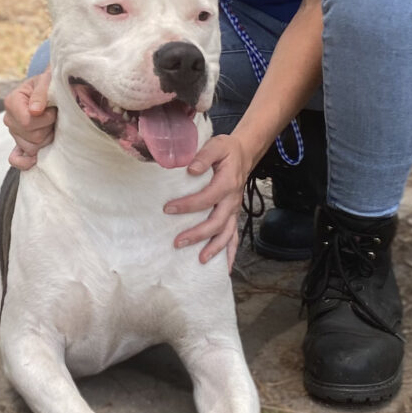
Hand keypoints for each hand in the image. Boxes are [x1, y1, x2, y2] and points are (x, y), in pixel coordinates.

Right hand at [3, 69, 55, 169]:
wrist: (52, 90)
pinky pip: (16, 159)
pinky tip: (36, 159)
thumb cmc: (49, 84)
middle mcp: (9, 119)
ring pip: (31, 148)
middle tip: (54, 116)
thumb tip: (35, 111)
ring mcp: (14, 133)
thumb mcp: (47, 81)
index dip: (46, 118)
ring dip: (47, 138)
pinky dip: (25, 162)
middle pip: (32, 137)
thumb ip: (41, 93)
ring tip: (50, 125)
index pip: (28, 122)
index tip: (53, 108)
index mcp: (12, 102)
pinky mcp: (20, 144)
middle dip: (48, 128)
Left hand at [164, 134, 253, 271]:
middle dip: (198, 234)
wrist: (243, 153)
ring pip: (227, 234)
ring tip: (200, 260)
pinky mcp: (233, 215)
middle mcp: (232, 200)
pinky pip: (234, 236)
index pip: (207, 198)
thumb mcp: (216, 145)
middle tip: (178, 242)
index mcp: (227, 183)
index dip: (188, 205)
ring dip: (214, 248)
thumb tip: (191, 169)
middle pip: (217, 222)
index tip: (168, 209)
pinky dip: (231, 253)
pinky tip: (226, 268)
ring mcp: (234, 210)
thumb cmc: (227, 150)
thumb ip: (204, 156)